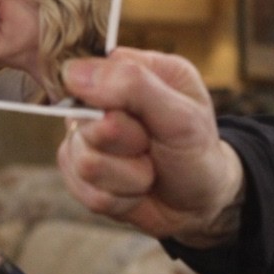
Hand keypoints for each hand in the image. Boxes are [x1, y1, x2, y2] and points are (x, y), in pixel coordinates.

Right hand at [57, 47, 244, 246]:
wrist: (200, 205)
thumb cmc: (197, 153)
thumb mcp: (181, 115)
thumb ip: (133, 86)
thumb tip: (73, 73)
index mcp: (131, 69)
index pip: (88, 71)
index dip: (110, 101)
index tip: (144, 118)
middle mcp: (102, 101)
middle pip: (84, 122)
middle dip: (127, 144)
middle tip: (154, 145)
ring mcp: (86, 137)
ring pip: (83, 162)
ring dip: (128, 177)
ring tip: (149, 170)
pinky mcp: (79, 173)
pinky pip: (83, 191)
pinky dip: (119, 199)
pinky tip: (136, 189)